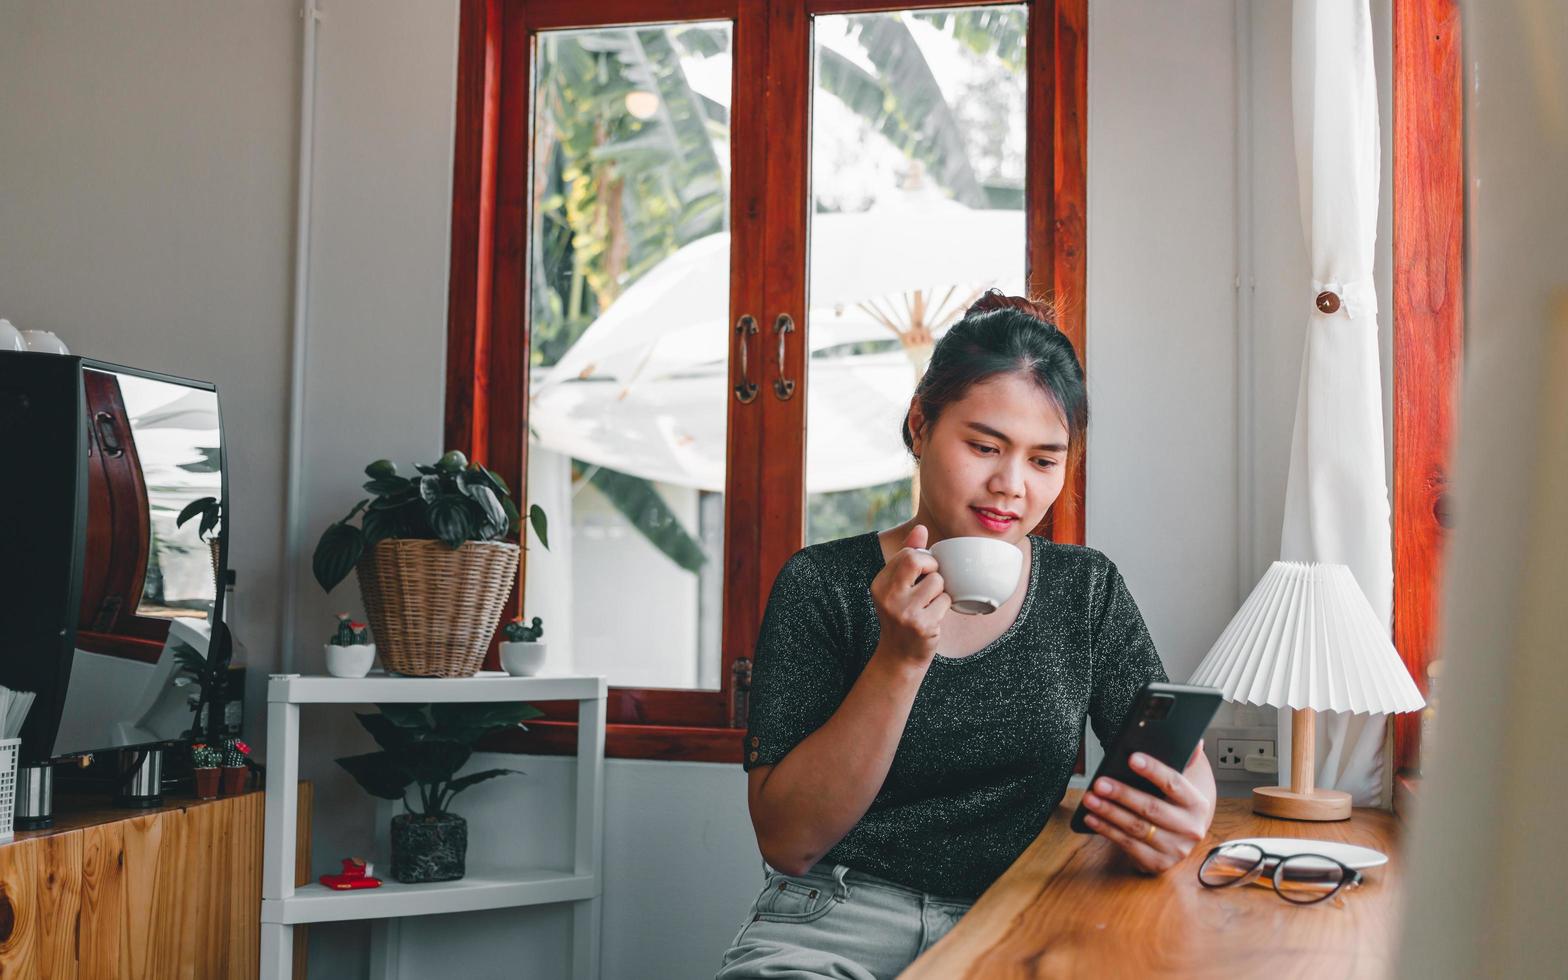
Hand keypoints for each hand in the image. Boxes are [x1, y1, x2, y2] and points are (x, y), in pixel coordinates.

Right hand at [870, 524, 950, 664]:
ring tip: (930, 604)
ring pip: (937, 582)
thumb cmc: (902, 616)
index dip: (923, 560)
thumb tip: (921, 528)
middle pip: (917, 560)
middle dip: (932, 567)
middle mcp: (887, 596)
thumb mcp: (898, 586)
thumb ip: (908, 556)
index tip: (922, 574)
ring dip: (940, 592)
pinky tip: (933, 617)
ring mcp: (904, 612)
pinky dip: (944, 607)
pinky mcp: (921, 625)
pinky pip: (945, 601)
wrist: (899, 656)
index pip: (907, 554)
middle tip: (930, 583)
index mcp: (879, 583)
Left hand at [1080, 740, 1216, 874]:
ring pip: (1136, 828)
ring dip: (1109, 812)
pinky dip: (1107, 830)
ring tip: (1090, 798)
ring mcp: (1175, 849)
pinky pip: (1128, 845)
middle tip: (1100, 783)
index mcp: (1198, 804)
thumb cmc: (1174, 804)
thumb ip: (1185, 762)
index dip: (1153, 770)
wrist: (1181, 837)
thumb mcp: (1182, 784)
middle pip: (1152, 808)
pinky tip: (1092, 818)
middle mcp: (1191, 829)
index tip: (1131, 758)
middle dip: (1122, 794)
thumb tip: (1195, 742)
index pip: (1175, 784)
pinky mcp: (1158, 863)